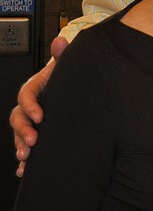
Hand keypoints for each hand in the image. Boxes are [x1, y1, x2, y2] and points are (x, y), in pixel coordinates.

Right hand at [10, 36, 67, 176]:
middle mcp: (29, 105)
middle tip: (32, 142)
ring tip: (26, 158)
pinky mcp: (36, 132)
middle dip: (22, 131)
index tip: (40, 116)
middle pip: (18, 118)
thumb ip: (62, 55)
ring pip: (19, 134)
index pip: (26, 95)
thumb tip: (60, 41)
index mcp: (35, 87)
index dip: (30, 106)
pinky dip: (24, 161)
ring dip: (20, 146)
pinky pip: (26, 146)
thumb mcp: (66, 66)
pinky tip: (24, 171)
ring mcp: (30, 120)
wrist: (73, 86)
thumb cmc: (67, 76)